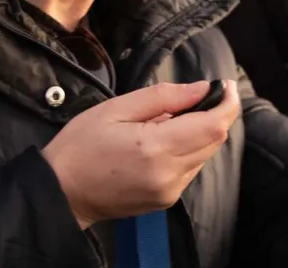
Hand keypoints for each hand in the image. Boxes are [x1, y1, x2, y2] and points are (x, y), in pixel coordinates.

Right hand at [42, 79, 240, 228]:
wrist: (60, 193)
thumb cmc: (81, 146)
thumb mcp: (116, 108)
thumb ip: (164, 97)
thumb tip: (202, 88)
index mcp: (155, 149)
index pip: (212, 126)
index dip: (226, 104)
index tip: (227, 86)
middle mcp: (168, 175)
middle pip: (214, 140)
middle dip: (217, 114)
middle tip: (203, 94)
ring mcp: (168, 192)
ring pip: (205, 154)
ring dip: (201, 132)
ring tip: (171, 119)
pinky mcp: (165, 201)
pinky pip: (190, 168)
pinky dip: (188, 149)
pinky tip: (165, 140)